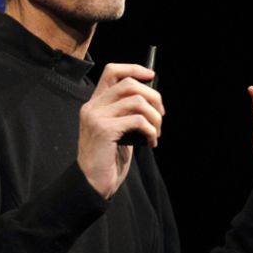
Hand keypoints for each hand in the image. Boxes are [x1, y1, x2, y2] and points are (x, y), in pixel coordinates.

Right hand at [78, 64, 164, 198]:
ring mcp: (96, 117)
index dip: (134, 68)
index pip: (112, 71)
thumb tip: (153, 99)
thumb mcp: (117, 130)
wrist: (92, 184)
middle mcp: (92, 107)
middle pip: (129, 84)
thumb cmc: (107, 159)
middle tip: (160, 115)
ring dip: (155, 117)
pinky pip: (137, 120)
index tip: (151, 76)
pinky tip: (151, 142)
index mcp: (94, 104)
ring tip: (156, 132)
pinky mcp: (103, 130)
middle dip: (153, 97)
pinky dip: (151, 130)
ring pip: (136, 101)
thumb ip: (127, 112)